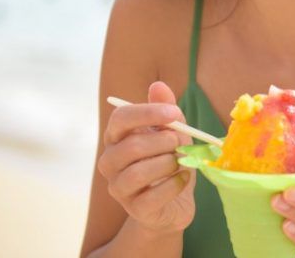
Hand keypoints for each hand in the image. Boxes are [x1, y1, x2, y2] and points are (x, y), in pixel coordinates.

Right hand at [97, 81, 195, 234]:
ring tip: (180, 161)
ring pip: (138, 173)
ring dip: (168, 163)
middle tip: (179, 143)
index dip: (148, 113)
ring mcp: (119, 188)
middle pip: (131, 147)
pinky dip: (175, 184)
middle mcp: (110, 162)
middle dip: (163, 142)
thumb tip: (158, 85)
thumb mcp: (173, 132)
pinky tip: (183, 179)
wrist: (174, 202)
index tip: (174, 113)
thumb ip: (166, 110)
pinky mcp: (135, 209)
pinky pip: (154, 195)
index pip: (120, 118)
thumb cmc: (169, 160)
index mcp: (117, 138)